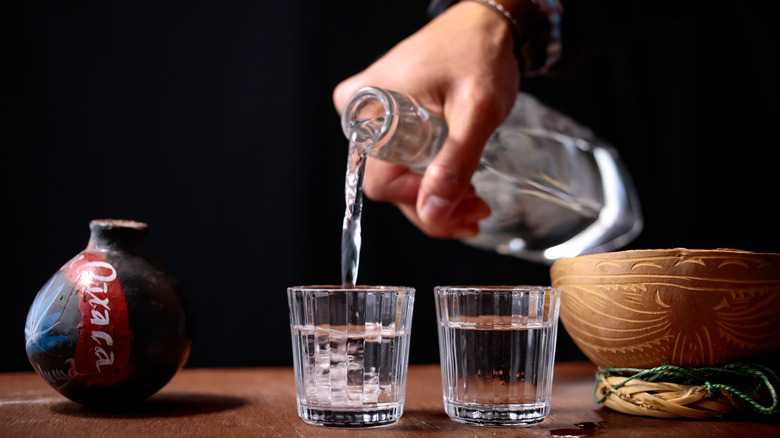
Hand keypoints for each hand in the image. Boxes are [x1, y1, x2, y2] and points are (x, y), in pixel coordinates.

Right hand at [333, 2, 520, 238]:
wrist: (484, 26)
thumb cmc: (479, 55)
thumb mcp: (476, 111)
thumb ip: (455, 162)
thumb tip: (432, 212)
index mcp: (372, 107)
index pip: (381, 183)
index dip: (421, 202)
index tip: (464, 206)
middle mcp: (361, 112)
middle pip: (388, 185)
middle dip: (433, 206)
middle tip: (477, 209)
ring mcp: (371, 115)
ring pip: (395, 176)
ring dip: (433, 195)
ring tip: (474, 201)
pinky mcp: (383, 117)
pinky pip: (397, 158)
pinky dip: (427, 177)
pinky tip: (458, 185)